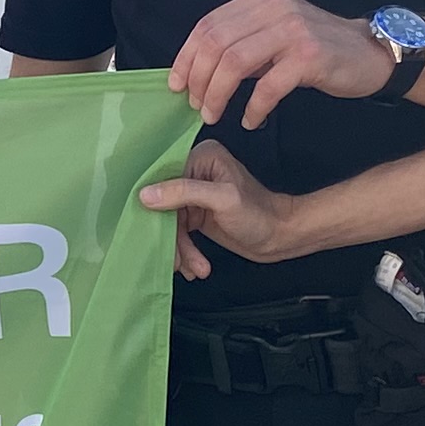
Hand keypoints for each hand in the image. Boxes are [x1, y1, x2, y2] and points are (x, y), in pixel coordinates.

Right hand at [137, 138, 299, 279]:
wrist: (279, 237)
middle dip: (171, 236)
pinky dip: (184, 251)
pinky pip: (177, 232)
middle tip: (177, 259)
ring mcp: (194, 194)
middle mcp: (195, 172)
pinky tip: (193, 266)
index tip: (151, 229)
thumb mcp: (222, 200)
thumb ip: (184, 193)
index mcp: (201, 157)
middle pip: (164, 203)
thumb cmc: (259, 215)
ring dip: (179, 249)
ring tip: (193, 268)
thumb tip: (145, 194)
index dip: (155, 205)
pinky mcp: (195, 214)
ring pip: (169, 222)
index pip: (164, 178)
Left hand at [167, 0, 386, 131]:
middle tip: (196, 106)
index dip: (186, 58)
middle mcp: (274, 7)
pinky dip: (254, 107)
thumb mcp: (273, 34)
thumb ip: (240, 41)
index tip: (177, 85)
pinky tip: (250, 120)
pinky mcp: (309, 56)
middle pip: (216, 44)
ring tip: (214, 115)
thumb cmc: (316, 48)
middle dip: (199, 79)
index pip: (208, 25)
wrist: (369, 53)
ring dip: (218, 94)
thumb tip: (196, 71)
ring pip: (235, 62)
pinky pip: (268, 86)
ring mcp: (293, 30)